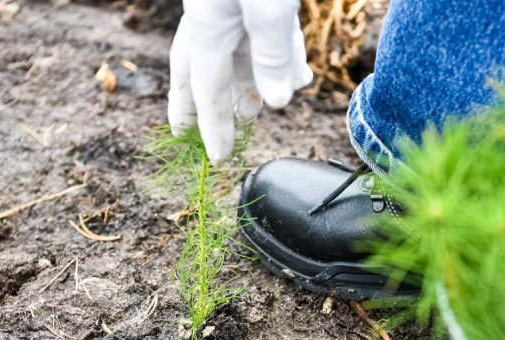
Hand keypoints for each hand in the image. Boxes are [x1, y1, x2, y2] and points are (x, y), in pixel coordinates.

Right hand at [168, 0, 312, 163]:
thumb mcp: (269, 7)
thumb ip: (271, 53)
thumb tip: (277, 102)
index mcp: (207, 24)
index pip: (207, 89)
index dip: (212, 127)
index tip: (219, 158)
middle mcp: (212, 16)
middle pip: (206, 73)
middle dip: (207, 108)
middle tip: (211, 137)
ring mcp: (232, 4)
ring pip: (241, 52)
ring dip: (258, 80)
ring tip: (270, 102)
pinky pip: (262, 31)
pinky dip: (280, 53)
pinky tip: (298, 70)